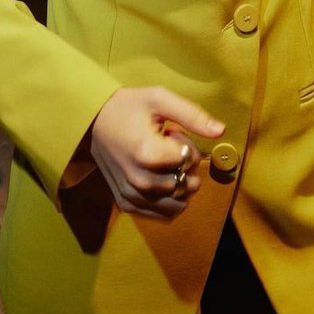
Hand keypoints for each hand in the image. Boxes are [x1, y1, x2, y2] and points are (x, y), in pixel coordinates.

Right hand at [89, 86, 223, 218]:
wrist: (92, 120)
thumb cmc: (128, 107)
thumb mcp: (159, 99)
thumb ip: (191, 115)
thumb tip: (221, 131)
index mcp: (148, 153)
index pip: (190, 159)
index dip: (186, 143)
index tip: (171, 132)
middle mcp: (140, 180)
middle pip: (185, 183)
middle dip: (184, 164)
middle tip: (166, 146)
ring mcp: (132, 195)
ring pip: (177, 203)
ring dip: (180, 184)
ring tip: (163, 164)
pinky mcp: (126, 203)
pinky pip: (161, 214)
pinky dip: (170, 201)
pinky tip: (162, 181)